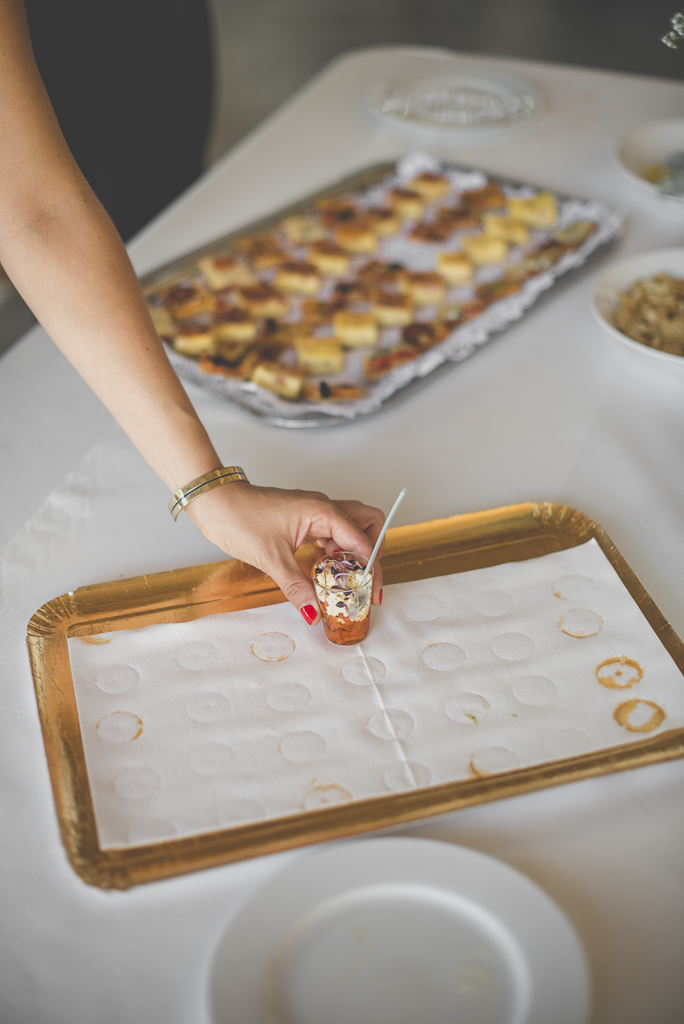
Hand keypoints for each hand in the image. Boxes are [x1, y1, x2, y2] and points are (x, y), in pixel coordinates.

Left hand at [185, 483, 384, 623]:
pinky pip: (332, 534)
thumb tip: (313, 612)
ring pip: (351, 529)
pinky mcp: (304, 520)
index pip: (362, 540)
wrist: (215, 504)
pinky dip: (337, 552)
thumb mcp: (271, 558)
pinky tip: (327, 571)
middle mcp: (323, 508)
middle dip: (373, 553)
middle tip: (365, 582)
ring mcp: (314, 513)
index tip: (371, 593)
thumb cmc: (239, 518)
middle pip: (368, 524)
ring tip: (347, 580)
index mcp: (322, 511)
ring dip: (355, 553)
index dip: (371, 569)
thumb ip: (296, 587)